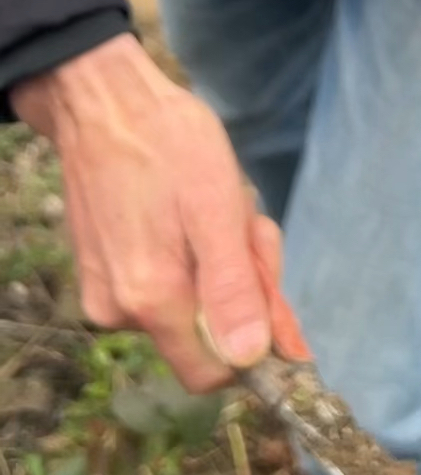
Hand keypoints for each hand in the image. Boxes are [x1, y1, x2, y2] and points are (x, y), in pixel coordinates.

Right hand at [11, 35, 309, 390]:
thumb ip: (233, 289)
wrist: (103, 102)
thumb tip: (251, 358)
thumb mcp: (217, 207)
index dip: (252, 338)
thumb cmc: (168, 143)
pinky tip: (188, 208)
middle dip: (240, 285)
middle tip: (247, 224)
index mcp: (152, 300)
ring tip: (214, 205)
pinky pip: (161, 283)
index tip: (266, 282)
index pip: (212, 372)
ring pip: (187, 303)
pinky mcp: (100, 270)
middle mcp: (119, 311)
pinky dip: (188, 255)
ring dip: (217, 264)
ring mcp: (104, 291)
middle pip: (205, 334)